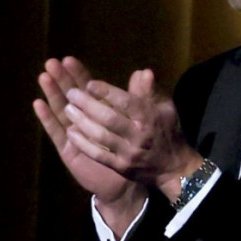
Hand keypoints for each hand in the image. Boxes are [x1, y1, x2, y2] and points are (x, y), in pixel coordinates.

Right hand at [34, 56, 140, 204]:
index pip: (87, 88)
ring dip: (52, 94)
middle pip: (71, 95)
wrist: (126, 183)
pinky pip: (57, 132)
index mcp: (100, 110)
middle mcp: (85, 119)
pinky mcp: (68, 149)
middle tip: (52, 62)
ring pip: (61, 110)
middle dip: (62, 79)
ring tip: (44, 77)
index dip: (79, 74)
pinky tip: (38, 104)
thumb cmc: (133, 151)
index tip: (69, 59)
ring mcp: (74, 133)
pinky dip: (48, 118)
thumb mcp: (141, 122)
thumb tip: (145, 72)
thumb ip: (140, 98)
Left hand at [58, 67, 200, 201]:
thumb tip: (142, 72)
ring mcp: (129, 153)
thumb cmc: (167, 133)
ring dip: (81, 121)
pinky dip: (82, 143)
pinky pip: (98, 155)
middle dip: (87, 104)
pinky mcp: (121, 168)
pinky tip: (70, 132)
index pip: (126, 102)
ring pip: (100, 136)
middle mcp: (139, 135)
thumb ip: (150, 92)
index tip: (89, 84)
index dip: (105, 92)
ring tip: (67, 109)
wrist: (174, 168)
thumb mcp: (165, 109)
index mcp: (150, 118)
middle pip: (109, 118)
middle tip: (70, 93)